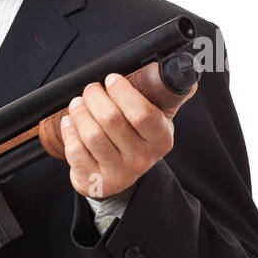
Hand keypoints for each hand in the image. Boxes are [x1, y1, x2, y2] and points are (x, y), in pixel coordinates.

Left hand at [59, 72, 197, 198]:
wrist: (121, 175)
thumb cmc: (138, 139)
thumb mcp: (159, 119)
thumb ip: (170, 97)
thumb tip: (188, 76)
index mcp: (161, 139)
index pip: (142, 114)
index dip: (122, 92)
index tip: (112, 79)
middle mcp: (142, 158)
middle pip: (111, 119)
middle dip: (95, 96)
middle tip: (91, 89)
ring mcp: (118, 172)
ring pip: (91, 134)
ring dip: (80, 112)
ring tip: (78, 103)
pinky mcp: (95, 181)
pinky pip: (76, 151)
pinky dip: (69, 131)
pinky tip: (71, 122)